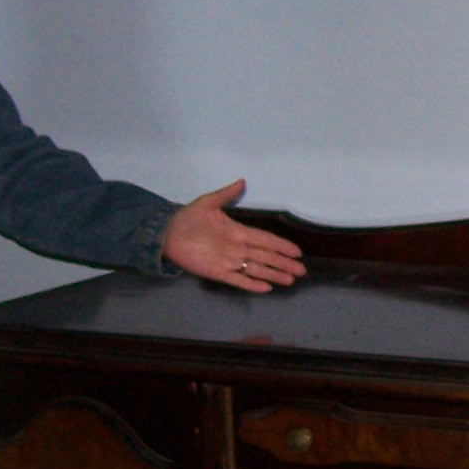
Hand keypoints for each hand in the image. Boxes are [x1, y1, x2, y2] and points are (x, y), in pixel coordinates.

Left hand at [162, 179, 305, 291]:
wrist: (166, 233)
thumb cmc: (187, 218)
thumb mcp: (208, 203)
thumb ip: (226, 194)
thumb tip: (243, 181)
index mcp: (237, 232)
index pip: (264, 239)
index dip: (281, 245)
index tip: (296, 251)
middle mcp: (237, 248)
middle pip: (265, 257)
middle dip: (283, 263)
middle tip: (302, 270)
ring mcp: (228, 261)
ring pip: (256, 269)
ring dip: (273, 274)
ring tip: (290, 280)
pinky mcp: (217, 273)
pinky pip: (237, 280)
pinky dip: (251, 284)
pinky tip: (266, 288)